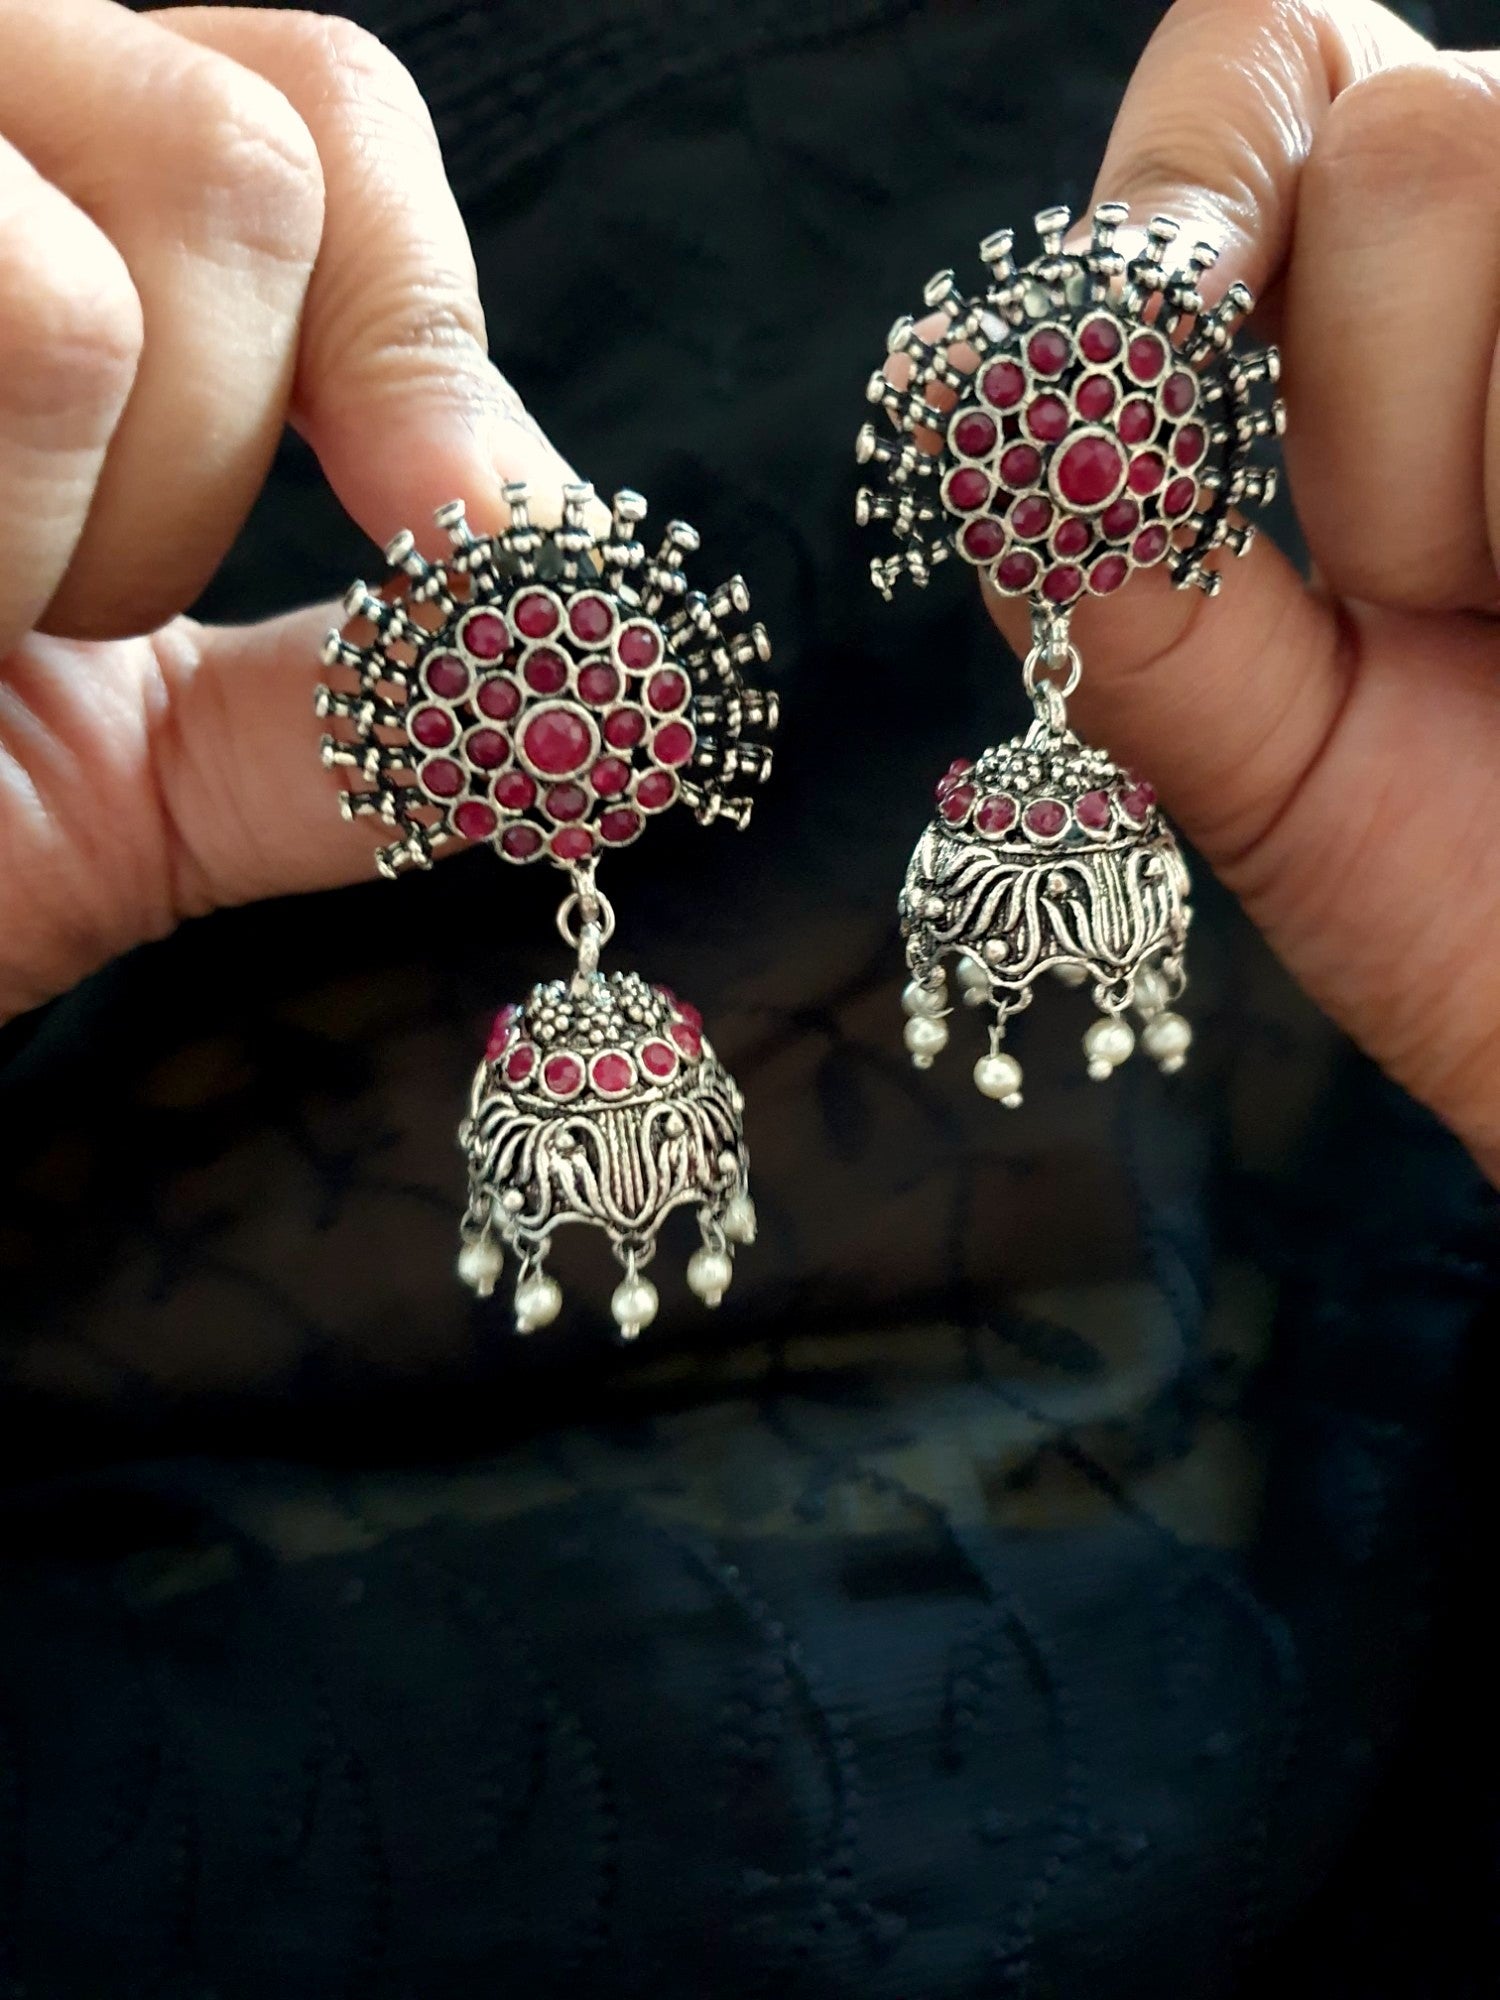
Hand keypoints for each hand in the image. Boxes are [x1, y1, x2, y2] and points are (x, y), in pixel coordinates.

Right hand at [0, 2, 576, 1023]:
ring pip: (98, 292)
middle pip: (248, 156)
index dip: (416, 326)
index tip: (453, 525)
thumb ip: (385, 708)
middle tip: (85, 607)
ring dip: (83, 546)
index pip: (311, 112)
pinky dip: (4, 549)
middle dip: (224, 464)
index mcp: (49, 213)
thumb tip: (638, 695)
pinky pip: (32, 331)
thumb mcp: (172, 776)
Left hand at [980, 0, 1499, 1181]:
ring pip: (1494, 174)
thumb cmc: (1491, 902)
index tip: (1160, 336)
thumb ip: (1126, 587)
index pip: (1266, 72)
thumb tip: (961, 400)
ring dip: (1469, 473)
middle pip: (1402, 139)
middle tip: (1431, 604)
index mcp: (1399, 330)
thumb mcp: (1272, 761)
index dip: (1199, 168)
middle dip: (1365, 416)